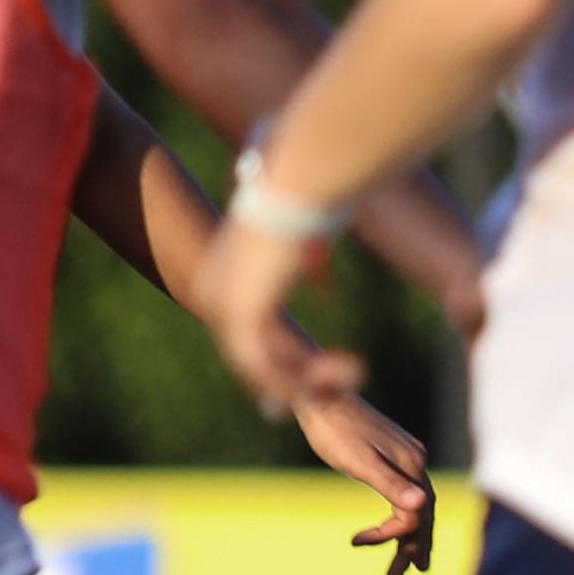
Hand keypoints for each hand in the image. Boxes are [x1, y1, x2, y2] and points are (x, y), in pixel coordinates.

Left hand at [196, 215, 367, 420]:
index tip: (323, 369)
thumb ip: (300, 262)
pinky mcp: (242, 315)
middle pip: (251, 355)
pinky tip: (353, 368)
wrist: (297, 191)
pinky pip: (270, 367)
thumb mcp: (299, 239)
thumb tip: (316, 269)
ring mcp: (224, 306)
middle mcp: (214, 293)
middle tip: (341, 383)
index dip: (285, 359)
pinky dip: (308, 377)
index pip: (248, 332)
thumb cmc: (305, 201)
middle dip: (297, 377)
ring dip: (312, 379)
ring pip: (261, 367)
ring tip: (358, 372)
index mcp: (221, 276)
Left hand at [293, 390, 440, 574]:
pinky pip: (404, 494)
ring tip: (399, 568)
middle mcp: (415, 462)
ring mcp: (406, 458)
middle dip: (410, 549)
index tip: (356, 541)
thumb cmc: (333, 430)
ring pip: (414, 506)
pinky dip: (399, 516)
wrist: (319, 395)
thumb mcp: (359, 461)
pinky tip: (387, 525)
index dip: (389, 534)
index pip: (414, 513)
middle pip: (422, 514)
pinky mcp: (393, 455)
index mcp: (411, 465)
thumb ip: (390, 484)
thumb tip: (422, 506)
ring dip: (406, 538)